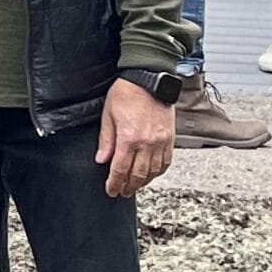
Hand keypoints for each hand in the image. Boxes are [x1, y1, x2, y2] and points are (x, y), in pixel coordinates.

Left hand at [95, 78, 174, 197]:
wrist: (149, 79)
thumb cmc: (126, 93)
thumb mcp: (108, 115)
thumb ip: (106, 140)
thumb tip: (101, 160)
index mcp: (129, 138)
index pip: (119, 169)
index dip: (114, 183)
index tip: (110, 190)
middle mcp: (147, 143)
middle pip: (137, 175)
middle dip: (128, 186)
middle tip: (122, 192)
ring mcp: (161, 142)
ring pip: (153, 171)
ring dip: (143, 182)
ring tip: (134, 186)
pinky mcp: (170, 139)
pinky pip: (165, 162)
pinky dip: (158, 172)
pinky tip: (151, 175)